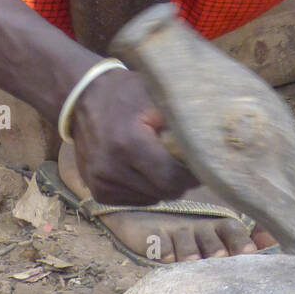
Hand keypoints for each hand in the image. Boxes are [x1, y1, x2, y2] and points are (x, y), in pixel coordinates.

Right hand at [68, 67, 191, 205]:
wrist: (81, 97)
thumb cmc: (125, 93)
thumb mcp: (156, 97)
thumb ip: (182, 122)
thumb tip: (213, 144)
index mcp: (128, 144)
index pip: (172, 178)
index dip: (192, 175)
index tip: (202, 164)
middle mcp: (110, 168)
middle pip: (164, 192)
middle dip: (180, 180)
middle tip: (185, 162)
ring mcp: (100, 182)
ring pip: (151, 199)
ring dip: (161, 185)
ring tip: (160, 160)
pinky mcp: (96, 191)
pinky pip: (134, 201)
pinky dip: (145, 189)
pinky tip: (142, 168)